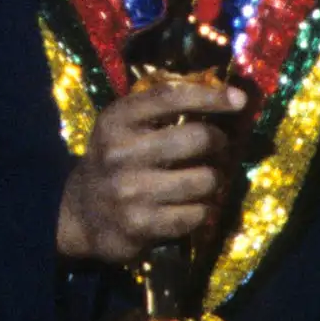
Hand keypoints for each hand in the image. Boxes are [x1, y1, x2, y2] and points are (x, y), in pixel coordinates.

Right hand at [54, 78, 248, 265]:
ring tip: (205, 180)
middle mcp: (121, 153)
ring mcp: (130, 191)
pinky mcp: (140, 225)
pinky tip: (192, 206)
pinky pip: (196, 214)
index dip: (210, 95)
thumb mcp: (122, 127)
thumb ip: (160, 111)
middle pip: (197, 138)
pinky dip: (203, 210)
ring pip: (204, 179)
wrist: (79, 214)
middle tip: (219, 147)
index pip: (169, 97)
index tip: (239, 99)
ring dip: (214, 180)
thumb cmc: (114, 162)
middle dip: (219, 142)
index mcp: (116, 120)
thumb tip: (226, 99)